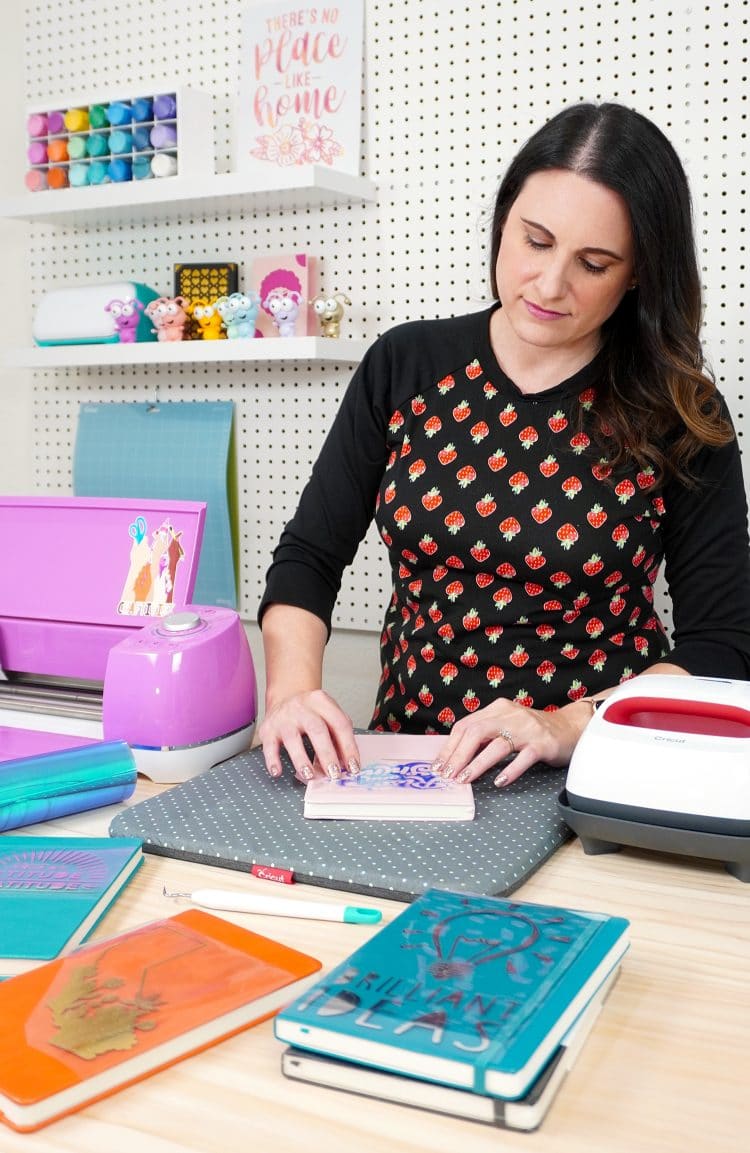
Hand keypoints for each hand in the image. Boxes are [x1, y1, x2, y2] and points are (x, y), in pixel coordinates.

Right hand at [257, 689, 360, 782]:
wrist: (285, 697)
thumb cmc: (311, 712)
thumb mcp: (328, 715)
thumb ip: (338, 736)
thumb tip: (347, 764)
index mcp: (322, 702)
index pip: (339, 724)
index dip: (348, 747)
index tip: (353, 767)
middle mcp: (302, 707)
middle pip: (317, 729)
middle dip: (327, 754)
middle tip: (334, 774)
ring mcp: (284, 717)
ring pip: (292, 738)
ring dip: (302, 760)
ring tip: (310, 776)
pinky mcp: (268, 728)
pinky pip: (269, 745)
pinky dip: (272, 760)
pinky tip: (278, 771)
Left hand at [431, 698, 591, 786]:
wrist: (571, 727)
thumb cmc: (534, 730)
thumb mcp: (506, 724)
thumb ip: (484, 734)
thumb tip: (455, 756)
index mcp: (497, 709)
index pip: (466, 725)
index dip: (450, 746)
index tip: (439, 765)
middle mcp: (511, 715)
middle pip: (477, 732)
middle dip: (458, 755)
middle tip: (447, 775)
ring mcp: (528, 729)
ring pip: (498, 745)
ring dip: (478, 764)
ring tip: (465, 779)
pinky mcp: (543, 744)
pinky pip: (524, 758)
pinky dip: (510, 770)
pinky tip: (499, 781)